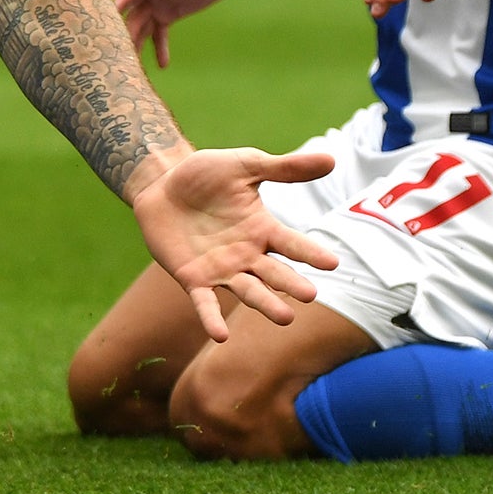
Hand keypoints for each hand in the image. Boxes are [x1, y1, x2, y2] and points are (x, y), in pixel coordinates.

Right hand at [114, 0, 246, 67]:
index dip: (121, 2)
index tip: (109, 17)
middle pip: (134, 15)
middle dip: (125, 33)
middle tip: (119, 53)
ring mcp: (158, 4)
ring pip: (142, 27)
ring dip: (137, 44)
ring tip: (134, 67)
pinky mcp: (168, 14)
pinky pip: (160, 34)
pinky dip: (160, 49)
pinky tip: (162, 65)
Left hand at [129, 147, 338, 340]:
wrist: (161, 184)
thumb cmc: (205, 174)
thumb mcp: (245, 166)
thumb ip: (285, 168)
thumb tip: (331, 159)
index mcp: (262, 229)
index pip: (292, 243)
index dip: (310, 253)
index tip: (332, 263)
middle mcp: (247, 255)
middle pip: (274, 273)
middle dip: (291, 284)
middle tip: (310, 295)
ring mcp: (222, 270)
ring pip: (248, 291)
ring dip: (265, 304)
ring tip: (284, 317)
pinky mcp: (193, 279)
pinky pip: (205, 302)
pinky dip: (212, 318)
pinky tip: (220, 334)